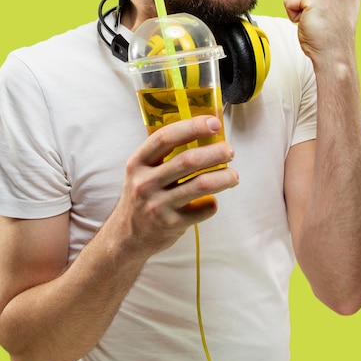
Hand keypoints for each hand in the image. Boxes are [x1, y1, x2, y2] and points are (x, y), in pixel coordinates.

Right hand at [110, 116, 237, 256]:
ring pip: (201, 184)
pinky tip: (212, 200)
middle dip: (216, 152)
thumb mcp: (142, 171)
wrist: (127, 236)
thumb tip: (204, 132)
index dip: (192, 127)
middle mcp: (145, 182)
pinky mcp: (171, 224)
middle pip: (189, 160)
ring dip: (224, 177)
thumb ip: (165, 153)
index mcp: (137, 162)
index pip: (166, 137)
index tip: (214, 123)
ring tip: (233, 175)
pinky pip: (204, 209)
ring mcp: (158, 204)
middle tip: (229, 151)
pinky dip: (213, 203)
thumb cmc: (142, 196)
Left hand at [283, 0, 360, 63]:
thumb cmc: (330, 37)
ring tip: (316, 21)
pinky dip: (293, 16)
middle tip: (321, 20)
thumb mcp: (333, 6)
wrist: (334, 56)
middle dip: (305, 4)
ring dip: (299, 9)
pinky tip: (309, 23)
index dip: (314, 3)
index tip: (327, 16)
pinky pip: (288, 1)